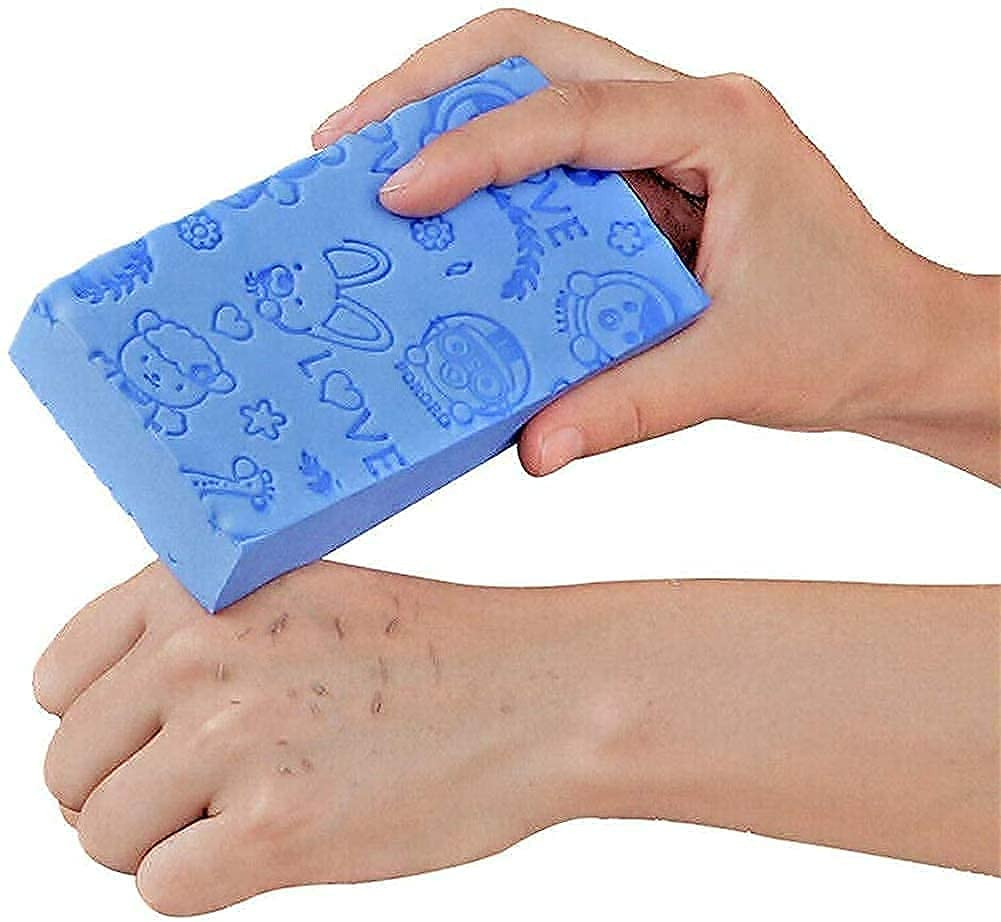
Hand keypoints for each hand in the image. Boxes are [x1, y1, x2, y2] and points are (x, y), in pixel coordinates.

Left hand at [34, 562, 581, 913]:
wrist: (536, 690)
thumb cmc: (431, 649)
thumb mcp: (298, 598)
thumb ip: (194, 639)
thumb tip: (102, 725)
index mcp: (197, 586)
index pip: (58, 680)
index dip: (102, 726)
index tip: (152, 743)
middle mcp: (198, 651)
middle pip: (69, 769)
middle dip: (131, 793)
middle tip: (219, 788)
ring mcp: (230, 739)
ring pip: (105, 837)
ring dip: (169, 841)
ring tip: (260, 807)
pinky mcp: (270, 830)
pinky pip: (163, 890)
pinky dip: (211, 882)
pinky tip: (284, 840)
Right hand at [313, 9, 999, 481]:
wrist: (902, 342)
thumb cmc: (849, 334)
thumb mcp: (735, 371)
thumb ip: (629, 405)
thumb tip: (533, 446)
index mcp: (720, 126)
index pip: (571, 113)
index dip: (473, 148)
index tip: (396, 190)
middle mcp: (689, 109)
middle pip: (534, 53)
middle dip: (429, 86)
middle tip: (347, 139)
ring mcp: (670, 137)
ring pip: (537, 86)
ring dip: (449, 116)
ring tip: (370, 161)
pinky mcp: (651, 178)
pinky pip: (552, 154)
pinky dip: (487, 175)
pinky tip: (445, 214)